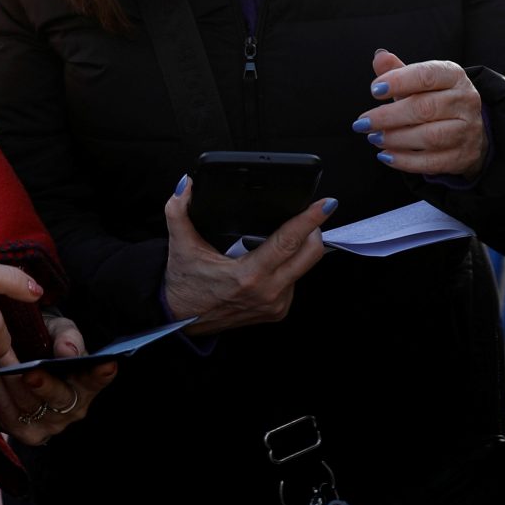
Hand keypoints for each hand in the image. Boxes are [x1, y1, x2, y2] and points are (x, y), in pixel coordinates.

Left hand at [0, 314, 116, 445]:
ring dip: (13, 383)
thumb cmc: (46, 342)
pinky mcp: (25, 432)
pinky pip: (8, 415)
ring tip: (0, 362)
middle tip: (30, 373)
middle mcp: (73, 409)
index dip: (101, 372)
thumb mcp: (58, 330)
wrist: (22, 360)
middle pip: (60, 398)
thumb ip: (66, 337)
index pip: (98, 378)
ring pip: (30, 406)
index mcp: (86, 383)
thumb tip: (68, 351)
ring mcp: (50, 425)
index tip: (107, 363)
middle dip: (45, 385)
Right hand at [161, 179, 331, 336]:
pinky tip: (268, 263)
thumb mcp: (179, 244)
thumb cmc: (184, 284)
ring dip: (297, 250)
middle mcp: (268, 292)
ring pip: (302, 268)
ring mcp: (275, 305)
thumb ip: (178, 209)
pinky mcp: (277, 312)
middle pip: (310, 255)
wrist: (182, 320)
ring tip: (274, 241)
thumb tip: (185, 184)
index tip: (326, 205)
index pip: (288, 241)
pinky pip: (294, 282)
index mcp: (248, 275)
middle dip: (313, 230)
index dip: (309, 220)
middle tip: (308, 215)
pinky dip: (287, 268)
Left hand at [357, 50, 486, 178]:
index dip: (398, 81)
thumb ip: (398, 70)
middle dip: (388, 116)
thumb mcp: (419, 81)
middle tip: (364, 122)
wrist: (467, 129)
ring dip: (395, 139)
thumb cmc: (435, 99)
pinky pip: (432, 162)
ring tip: (373, 137)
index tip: (374, 90)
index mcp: (453, 76)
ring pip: (429, 137)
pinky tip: (386, 155)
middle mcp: (465, 101)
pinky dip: (404, 160)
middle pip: (425, 108)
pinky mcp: (462, 156)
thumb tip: (379, 56)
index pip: (426, 76)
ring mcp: (466, 130)